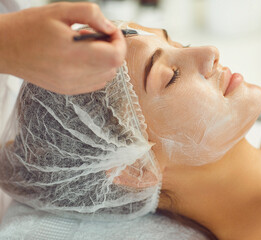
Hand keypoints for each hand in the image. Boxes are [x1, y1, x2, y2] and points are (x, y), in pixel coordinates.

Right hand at [0, 2, 125, 94]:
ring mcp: (71, 85)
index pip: (115, 56)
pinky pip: (96, 83)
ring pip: (107, 76)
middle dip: (112, 49)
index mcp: (72, 53)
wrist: (5, 47)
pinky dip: (97, 70)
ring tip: (85, 47)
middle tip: (95, 36)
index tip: (110, 31)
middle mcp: (73, 74)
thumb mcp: (61, 10)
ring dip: (105, 60)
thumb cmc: (30, 26)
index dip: (119, 42)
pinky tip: (82, 58)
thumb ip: (91, 15)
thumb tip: (111, 28)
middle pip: (113, 67)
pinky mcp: (68, 90)